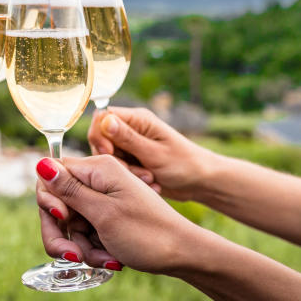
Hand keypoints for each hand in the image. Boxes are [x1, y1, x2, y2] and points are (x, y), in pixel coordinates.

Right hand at [35, 155, 202, 274]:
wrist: (183, 254)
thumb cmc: (147, 232)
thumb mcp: (104, 213)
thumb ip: (69, 190)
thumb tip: (41, 163)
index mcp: (99, 168)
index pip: (52, 175)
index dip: (49, 201)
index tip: (63, 221)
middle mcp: (100, 179)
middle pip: (57, 203)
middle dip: (62, 234)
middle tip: (75, 256)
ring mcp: (104, 198)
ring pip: (71, 224)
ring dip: (81, 246)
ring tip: (105, 259)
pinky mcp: (109, 216)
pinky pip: (87, 233)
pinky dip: (94, 248)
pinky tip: (111, 259)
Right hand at [88, 107, 218, 201]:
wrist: (201, 181)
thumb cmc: (184, 164)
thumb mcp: (154, 153)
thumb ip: (128, 138)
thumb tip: (105, 120)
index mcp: (137, 119)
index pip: (102, 117)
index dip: (99, 135)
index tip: (109, 153)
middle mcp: (131, 129)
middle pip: (101, 139)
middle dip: (113, 159)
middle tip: (135, 172)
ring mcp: (130, 145)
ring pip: (108, 157)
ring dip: (123, 171)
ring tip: (148, 178)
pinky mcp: (132, 160)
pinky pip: (118, 169)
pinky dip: (129, 178)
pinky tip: (149, 183)